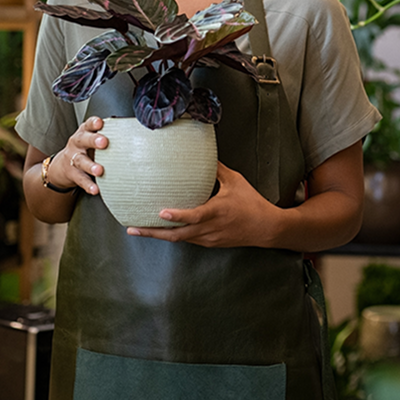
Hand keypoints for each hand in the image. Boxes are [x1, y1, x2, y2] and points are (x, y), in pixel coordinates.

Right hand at [49, 116, 108, 194]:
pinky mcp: (72, 173)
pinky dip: (88, 185)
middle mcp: (77, 144)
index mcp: (84, 132)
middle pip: (83, 140)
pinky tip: (95, 188)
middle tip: (104, 142)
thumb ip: (107, 135)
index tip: (100, 123)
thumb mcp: (92, 139)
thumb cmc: (85, 149)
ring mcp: (73, 159)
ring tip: (99, 170)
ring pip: (81, 161)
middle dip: (93, 140)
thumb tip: (132, 134)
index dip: (94, 123)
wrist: (62, 166)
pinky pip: (80, 179)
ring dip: (90, 165)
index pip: (88, 125)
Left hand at [126, 162, 279, 247]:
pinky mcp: (210, 243)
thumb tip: (202, 155)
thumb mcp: (236, 181)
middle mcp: (210, 229)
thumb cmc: (252, 204)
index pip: (194, 217)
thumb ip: (217, 169)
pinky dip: (172, 235)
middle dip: (153, 232)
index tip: (161, 213)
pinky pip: (187, 239)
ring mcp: (209, 238)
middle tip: (132, 228)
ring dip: (159, 235)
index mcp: (216, 212)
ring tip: (138, 229)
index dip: (178, 216)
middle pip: (177, 235)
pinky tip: (161, 230)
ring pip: (179, 239)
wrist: (267, 228)